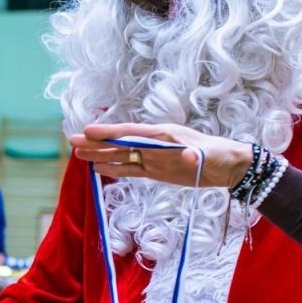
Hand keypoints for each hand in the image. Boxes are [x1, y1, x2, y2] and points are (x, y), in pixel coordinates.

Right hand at [68, 122, 252, 187]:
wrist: (229, 166)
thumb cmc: (219, 156)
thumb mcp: (208, 155)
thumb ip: (195, 155)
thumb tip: (187, 156)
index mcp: (163, 136)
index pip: (131, 133)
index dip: (109, 133)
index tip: (88, 131)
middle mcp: (154, 144)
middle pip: (120, 143)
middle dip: (96, 142)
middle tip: (72, 141)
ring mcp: (153, 158)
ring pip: (121, 156)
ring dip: (100, 155)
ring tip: (77, 154)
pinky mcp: (155, 171)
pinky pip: (130, 170)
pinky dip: (114, 169)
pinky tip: (99, 169)